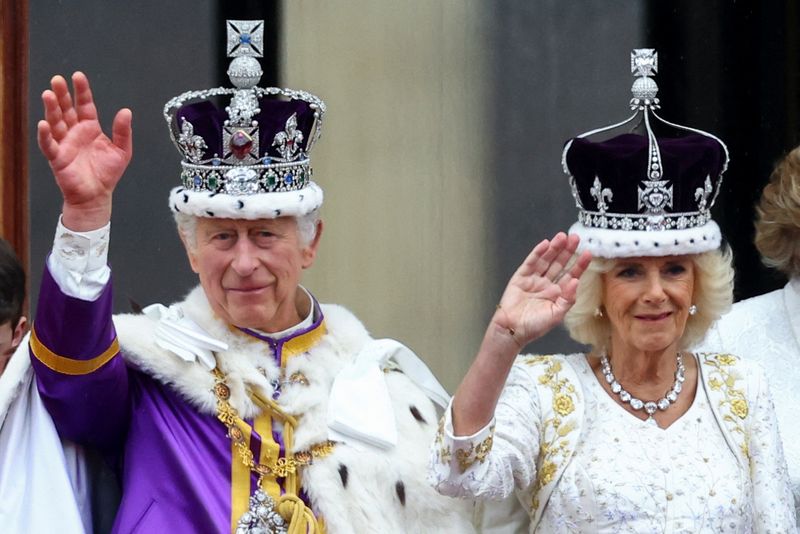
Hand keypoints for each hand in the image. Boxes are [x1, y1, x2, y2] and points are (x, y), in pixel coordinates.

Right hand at [37, 72, 132, 230]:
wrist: (97, 196)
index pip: (84, 105)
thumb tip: (126, 111)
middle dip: (62, 95)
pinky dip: (45, 135)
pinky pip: (49, 145)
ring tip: (48, 94)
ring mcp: (65, 143)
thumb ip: (123, 131)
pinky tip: (44, 124)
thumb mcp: (122, 151)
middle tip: (57, 80)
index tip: (78, 76)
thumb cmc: (107, 173)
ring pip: (56, 122)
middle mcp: (75, 132)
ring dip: (51, 109)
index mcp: (90, 128)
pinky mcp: (58, 158)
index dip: (82, 91)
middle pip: (66, 110)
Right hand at [492, 232, 591, 347]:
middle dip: (568, 251)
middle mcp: (547, 284)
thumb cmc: (534, 326)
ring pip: (546, 260)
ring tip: (562, 236)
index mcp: (557, 293)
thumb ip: (568, 298)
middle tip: (576, 238)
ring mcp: (534, 279)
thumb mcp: (556, 315)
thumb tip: (575, 281)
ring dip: (554, 248)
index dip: (579, 264)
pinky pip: (530, 263)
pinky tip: (545, 244)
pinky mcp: (521, 277)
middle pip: (560, 264)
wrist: (512, 330)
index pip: (571, 275)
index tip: (588, 253)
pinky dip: (537, 253)